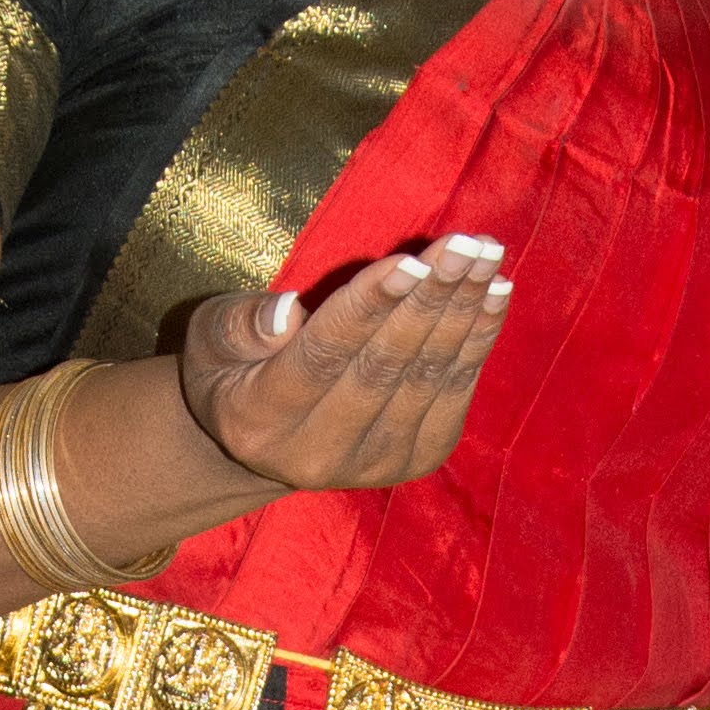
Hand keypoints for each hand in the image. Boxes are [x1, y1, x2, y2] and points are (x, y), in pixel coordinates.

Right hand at [178, 233, 510, 492]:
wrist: (264, 443)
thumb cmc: (233, 365)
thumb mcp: (212, 336)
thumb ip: (240, 323)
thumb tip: (288, 312)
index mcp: (258, 422)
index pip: (323, 357)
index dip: (370, 309)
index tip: (410, 262)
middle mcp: (318, 455)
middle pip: (385, 367)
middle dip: (432, 300)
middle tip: (467, 244)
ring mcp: (373, 464)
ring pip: (427, 377)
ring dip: (464, 311)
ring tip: (487, 254)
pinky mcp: (415, 459)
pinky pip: (453, 391)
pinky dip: (478, 339)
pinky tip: (496, 291)